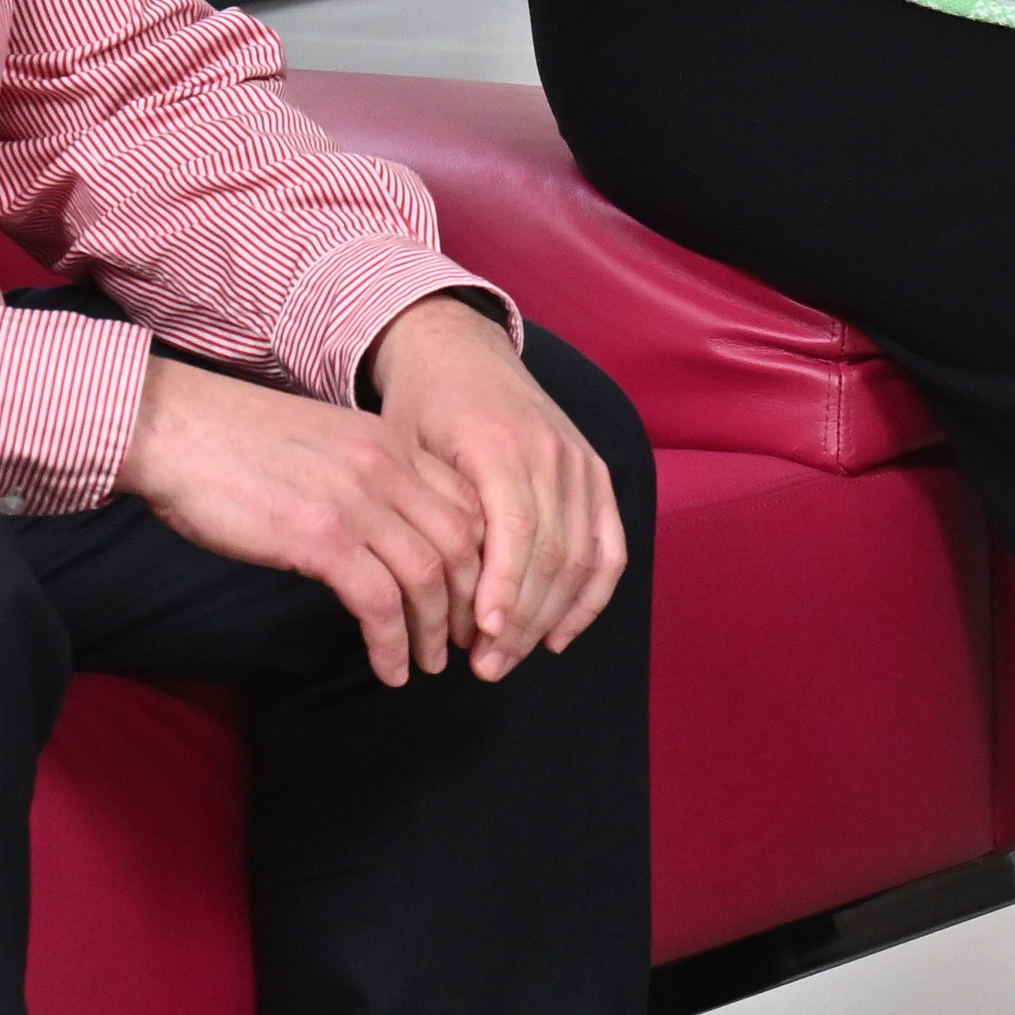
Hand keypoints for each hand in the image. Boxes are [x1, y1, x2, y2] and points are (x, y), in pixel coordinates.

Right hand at [119, 357, 483, 679]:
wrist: (174, 427)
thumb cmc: (236, 443)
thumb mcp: (325, 444)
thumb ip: (368, 477)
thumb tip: (392, 531)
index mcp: (392, 443)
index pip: (469, 504)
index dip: (484, 560)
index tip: (474, 599)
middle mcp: (387, 467)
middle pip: (464, 544)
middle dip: (471, 604)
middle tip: (462, 643)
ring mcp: (356, 501)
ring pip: (429, 577)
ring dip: (434, 632)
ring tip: (429, 665)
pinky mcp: (320, 538)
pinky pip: (380, 603)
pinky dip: (393, 643)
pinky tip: (389, 668)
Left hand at [360, 293, 628, 676]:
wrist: (458, 349)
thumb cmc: (419, 406)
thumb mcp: (404, 447)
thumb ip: (427, 508)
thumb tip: (431, 588)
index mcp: (499, 444)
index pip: (514, 529)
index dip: (503, 588)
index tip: (482, 635)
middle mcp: (550, 454)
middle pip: (550, 554)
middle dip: (520, 619)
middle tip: (486, 665)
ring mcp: (580, 464)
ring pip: (580, 557)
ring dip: (548, 617)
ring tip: (508, 657)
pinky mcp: (595, 474)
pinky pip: (610, 546)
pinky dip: (592, 596)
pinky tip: (559, 635)